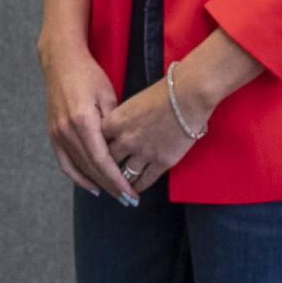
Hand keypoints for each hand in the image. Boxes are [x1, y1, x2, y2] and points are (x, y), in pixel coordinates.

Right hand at [41, 38, 130, 202]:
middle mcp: (67, 131)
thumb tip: (124, 149)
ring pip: (78, 168)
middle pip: (91, 168)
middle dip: (111, 186)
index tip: (130, 193)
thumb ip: (114, 125)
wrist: (61, 62)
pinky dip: (77, 176)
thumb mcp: (108, 95)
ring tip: (115, 195)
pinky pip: (65, 162)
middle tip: (128, 200)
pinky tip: (92, 185)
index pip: (102, 161)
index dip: (117, 180)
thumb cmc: (89, 75)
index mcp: (83, 121)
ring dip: (97, 184)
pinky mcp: (53, 133)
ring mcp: (57, 133)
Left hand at [101, 77, 202, 197]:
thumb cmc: (162, 93)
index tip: (93, 158)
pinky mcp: (161, 162)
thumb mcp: (131, 103)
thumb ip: (120, 119)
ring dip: (121, 182)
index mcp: (115, 122)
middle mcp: (125, 140)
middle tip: (103, 177)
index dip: (94, 152)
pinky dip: (139, 186)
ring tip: (119, 187)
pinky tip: (136, 189)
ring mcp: (143, 153)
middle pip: (107, 161)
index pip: (96, 142)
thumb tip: (115, 130)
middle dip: (104, 170)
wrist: (188, 96)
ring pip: (125, 174)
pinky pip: (145, 179)